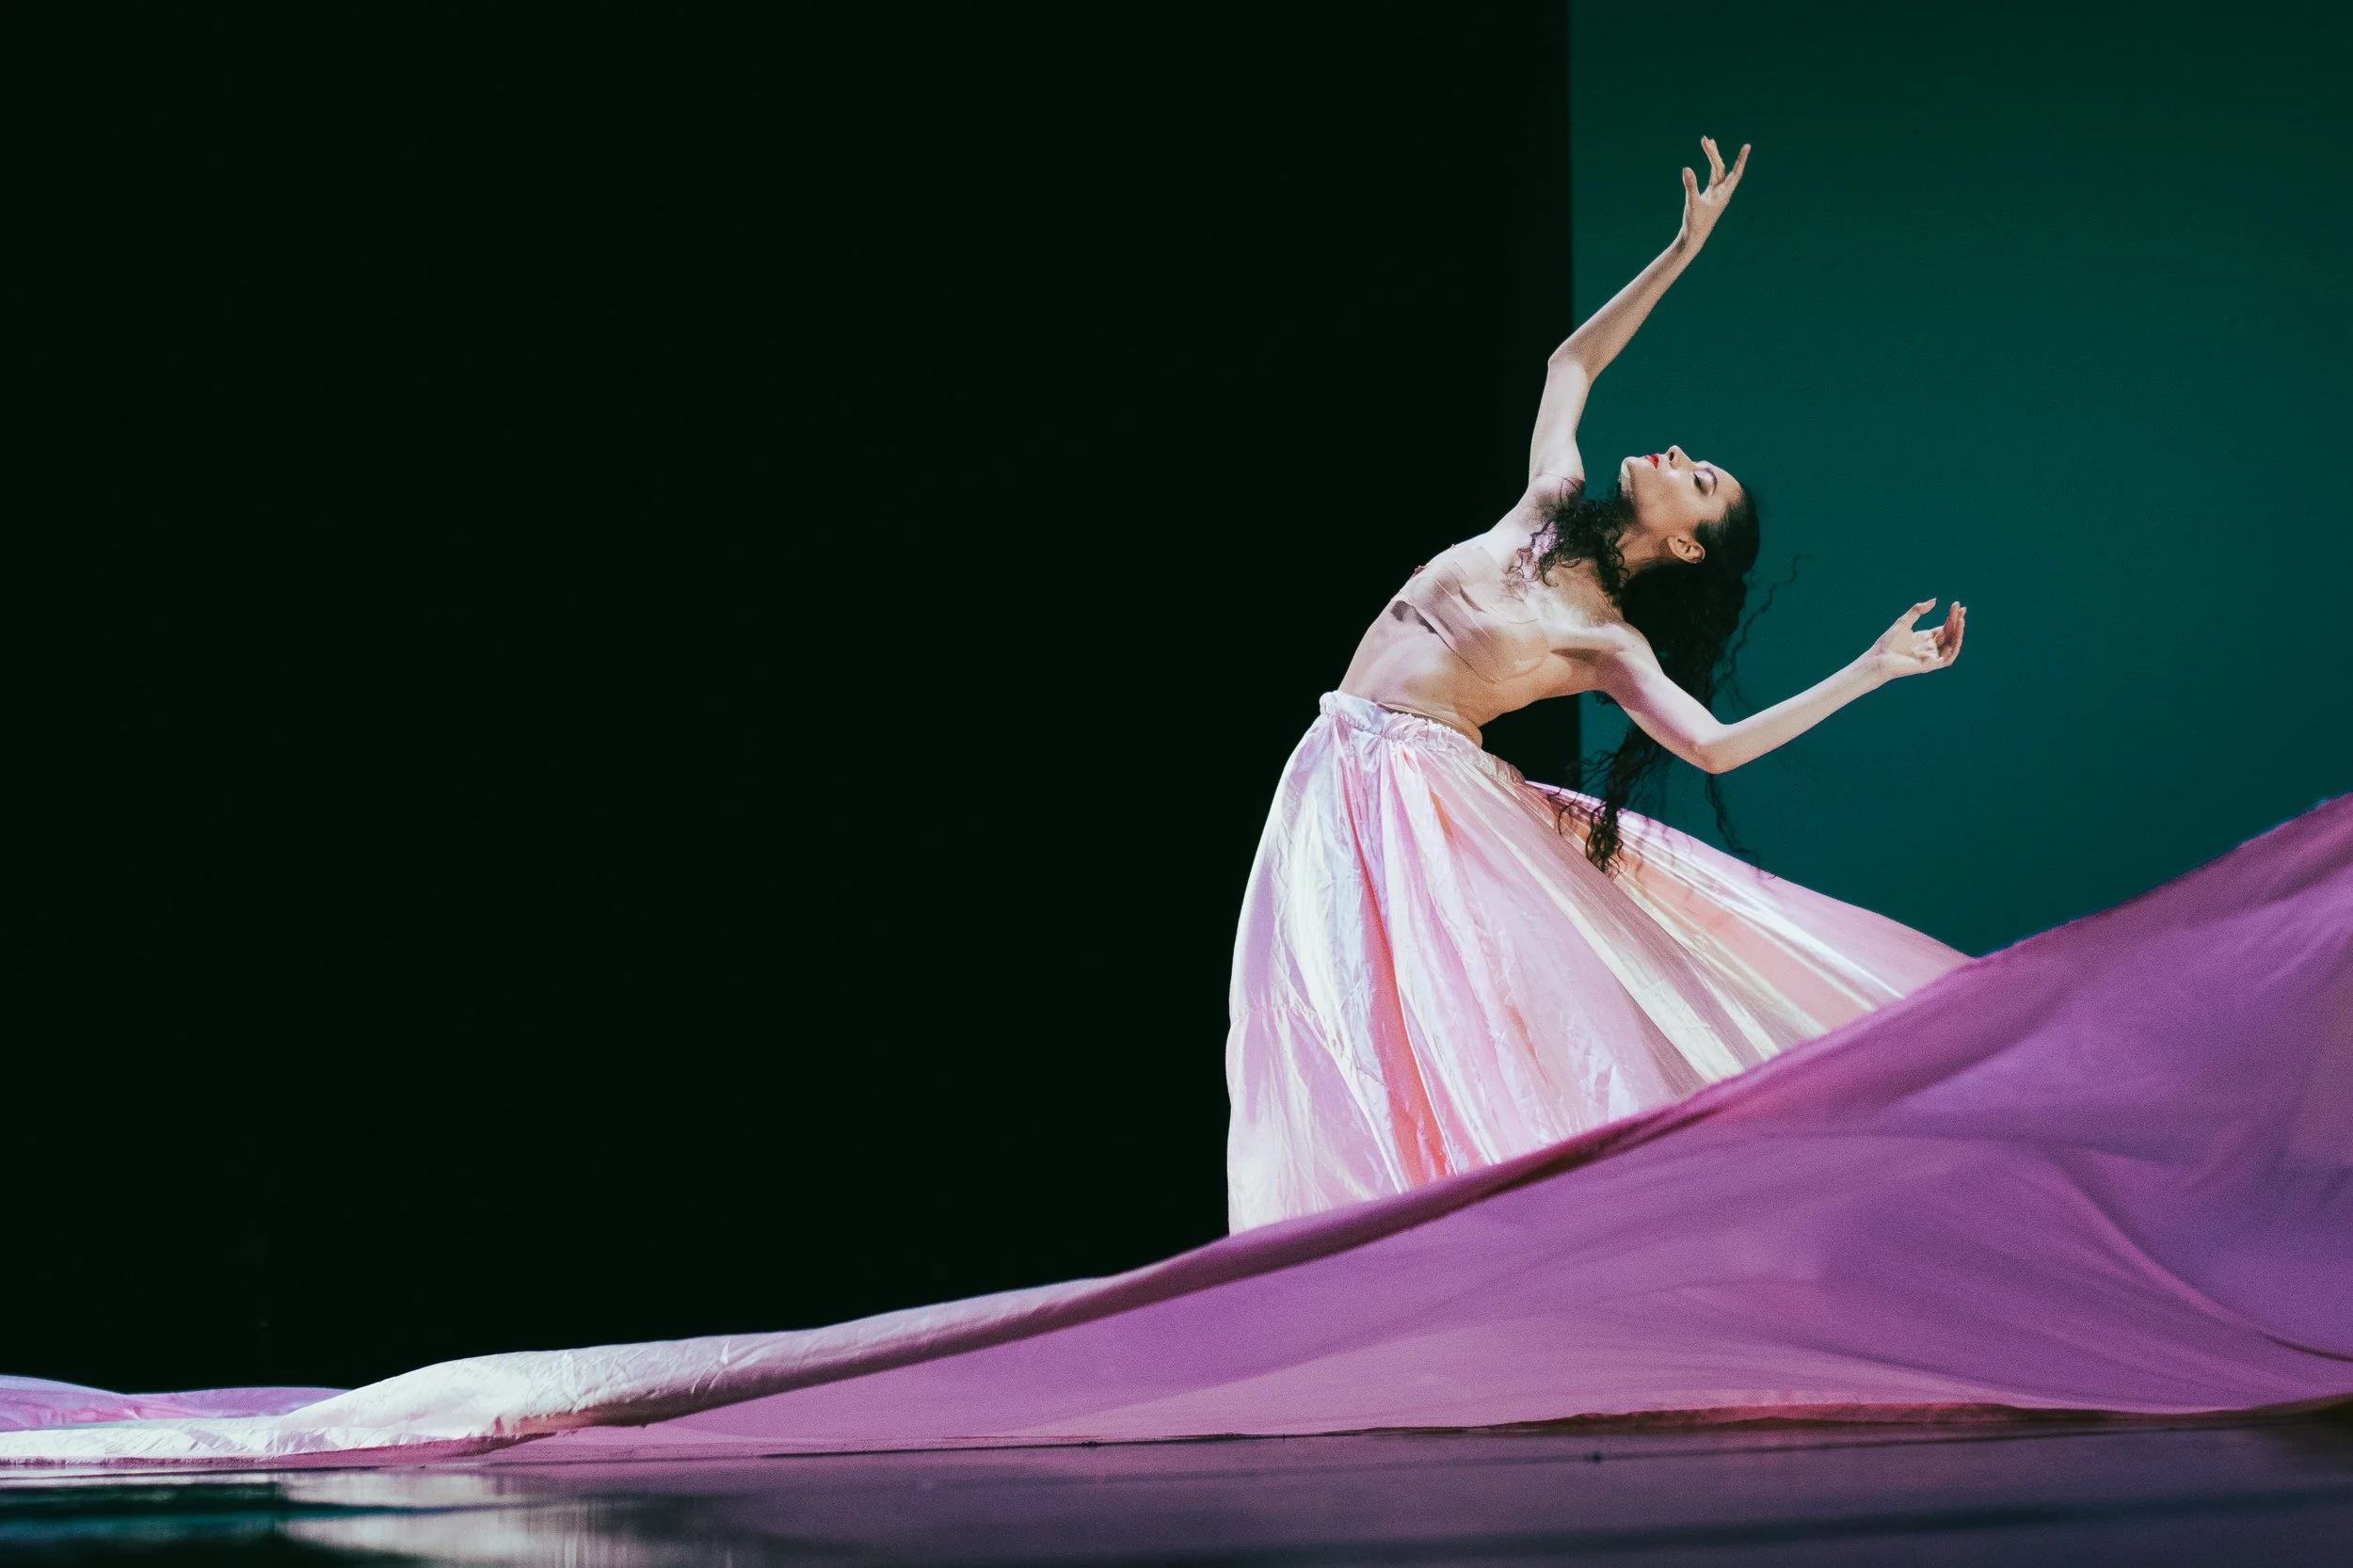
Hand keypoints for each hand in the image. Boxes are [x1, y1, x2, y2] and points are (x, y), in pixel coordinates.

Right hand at [1677, 136, 1748, 251]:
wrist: (1693, 238)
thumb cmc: (1695, 223)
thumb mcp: (1692, 203)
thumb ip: (1690, 185)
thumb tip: (1686, 168)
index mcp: (1724, 194)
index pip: (1735, 173)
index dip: (1741, 159)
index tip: (1747, 146)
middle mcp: (1722, 192)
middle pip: (1721, 168)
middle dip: (1714, 153)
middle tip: (1705, 139)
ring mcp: (1716, 193)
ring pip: (1717, 170)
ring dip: (1712, 156)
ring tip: (1708, 141)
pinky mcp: (1709, 195)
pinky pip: (1712, 175)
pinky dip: (1710, 165)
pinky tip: (1709, 156)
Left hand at [1868, 599, 1965, 681]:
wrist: (1880, 658)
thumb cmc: (1888, 642)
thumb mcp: (1904, 621)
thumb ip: (1918, 610)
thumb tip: (1935, 600)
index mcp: (1925, 638)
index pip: (1944, 628)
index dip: (1952, 618)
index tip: (1958, 606)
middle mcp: (1930, 648)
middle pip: (1949, 634)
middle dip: (1957, 622)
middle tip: (1961, 610)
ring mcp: (1931, 657)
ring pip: (1952, 646)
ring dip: (1959, 634)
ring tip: (1961, 621)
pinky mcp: (1931, 665)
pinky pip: (1948, 659)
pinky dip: (1954, 648)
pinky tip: (1957, 636)